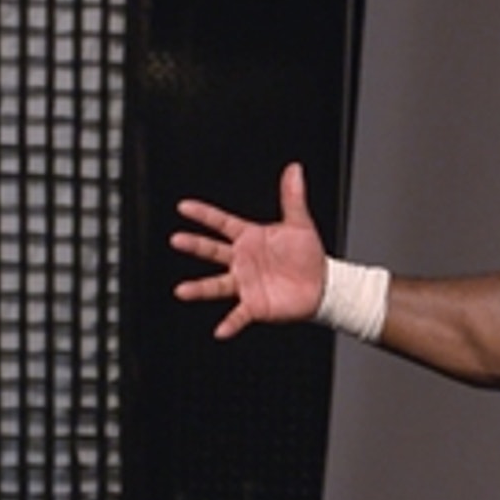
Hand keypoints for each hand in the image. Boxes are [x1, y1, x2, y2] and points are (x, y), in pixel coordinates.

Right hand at [170, 162, 325, 338]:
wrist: (322, 285)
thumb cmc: (308, 255)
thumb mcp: (300, 224)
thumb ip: (293, 197)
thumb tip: (295, 169)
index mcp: (250, 238)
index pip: (222, 223)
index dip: (204, 215)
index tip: (184, 206)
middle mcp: (242, 260)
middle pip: (213, 251)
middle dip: (195, 245)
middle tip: (177, 240)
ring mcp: (245, 283)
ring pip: (216, 284)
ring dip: (199, 288)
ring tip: (181, 291)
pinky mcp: (255, 305)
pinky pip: (238, 315)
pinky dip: (230, 323)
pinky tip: (220, 330)